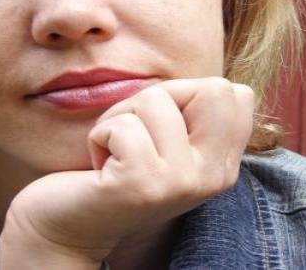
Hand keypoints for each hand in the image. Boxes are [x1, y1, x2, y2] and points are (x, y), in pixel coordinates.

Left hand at [0, 77, 253, 268]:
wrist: (68, 225)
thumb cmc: (113, 166)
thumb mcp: (166, 137)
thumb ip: (194, 112)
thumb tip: (218, 81)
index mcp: (223, 165)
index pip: (236, 93)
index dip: (186, 94)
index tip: (159, 128)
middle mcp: (214, 177)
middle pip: (213, 88)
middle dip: (159, 96)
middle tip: (136, 132)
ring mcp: (181, 182)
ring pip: (155, 99)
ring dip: (119, 117)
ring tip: (113, 153)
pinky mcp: (143, 185)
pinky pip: (122, 125)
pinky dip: (99, 135)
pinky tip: (99, 167)